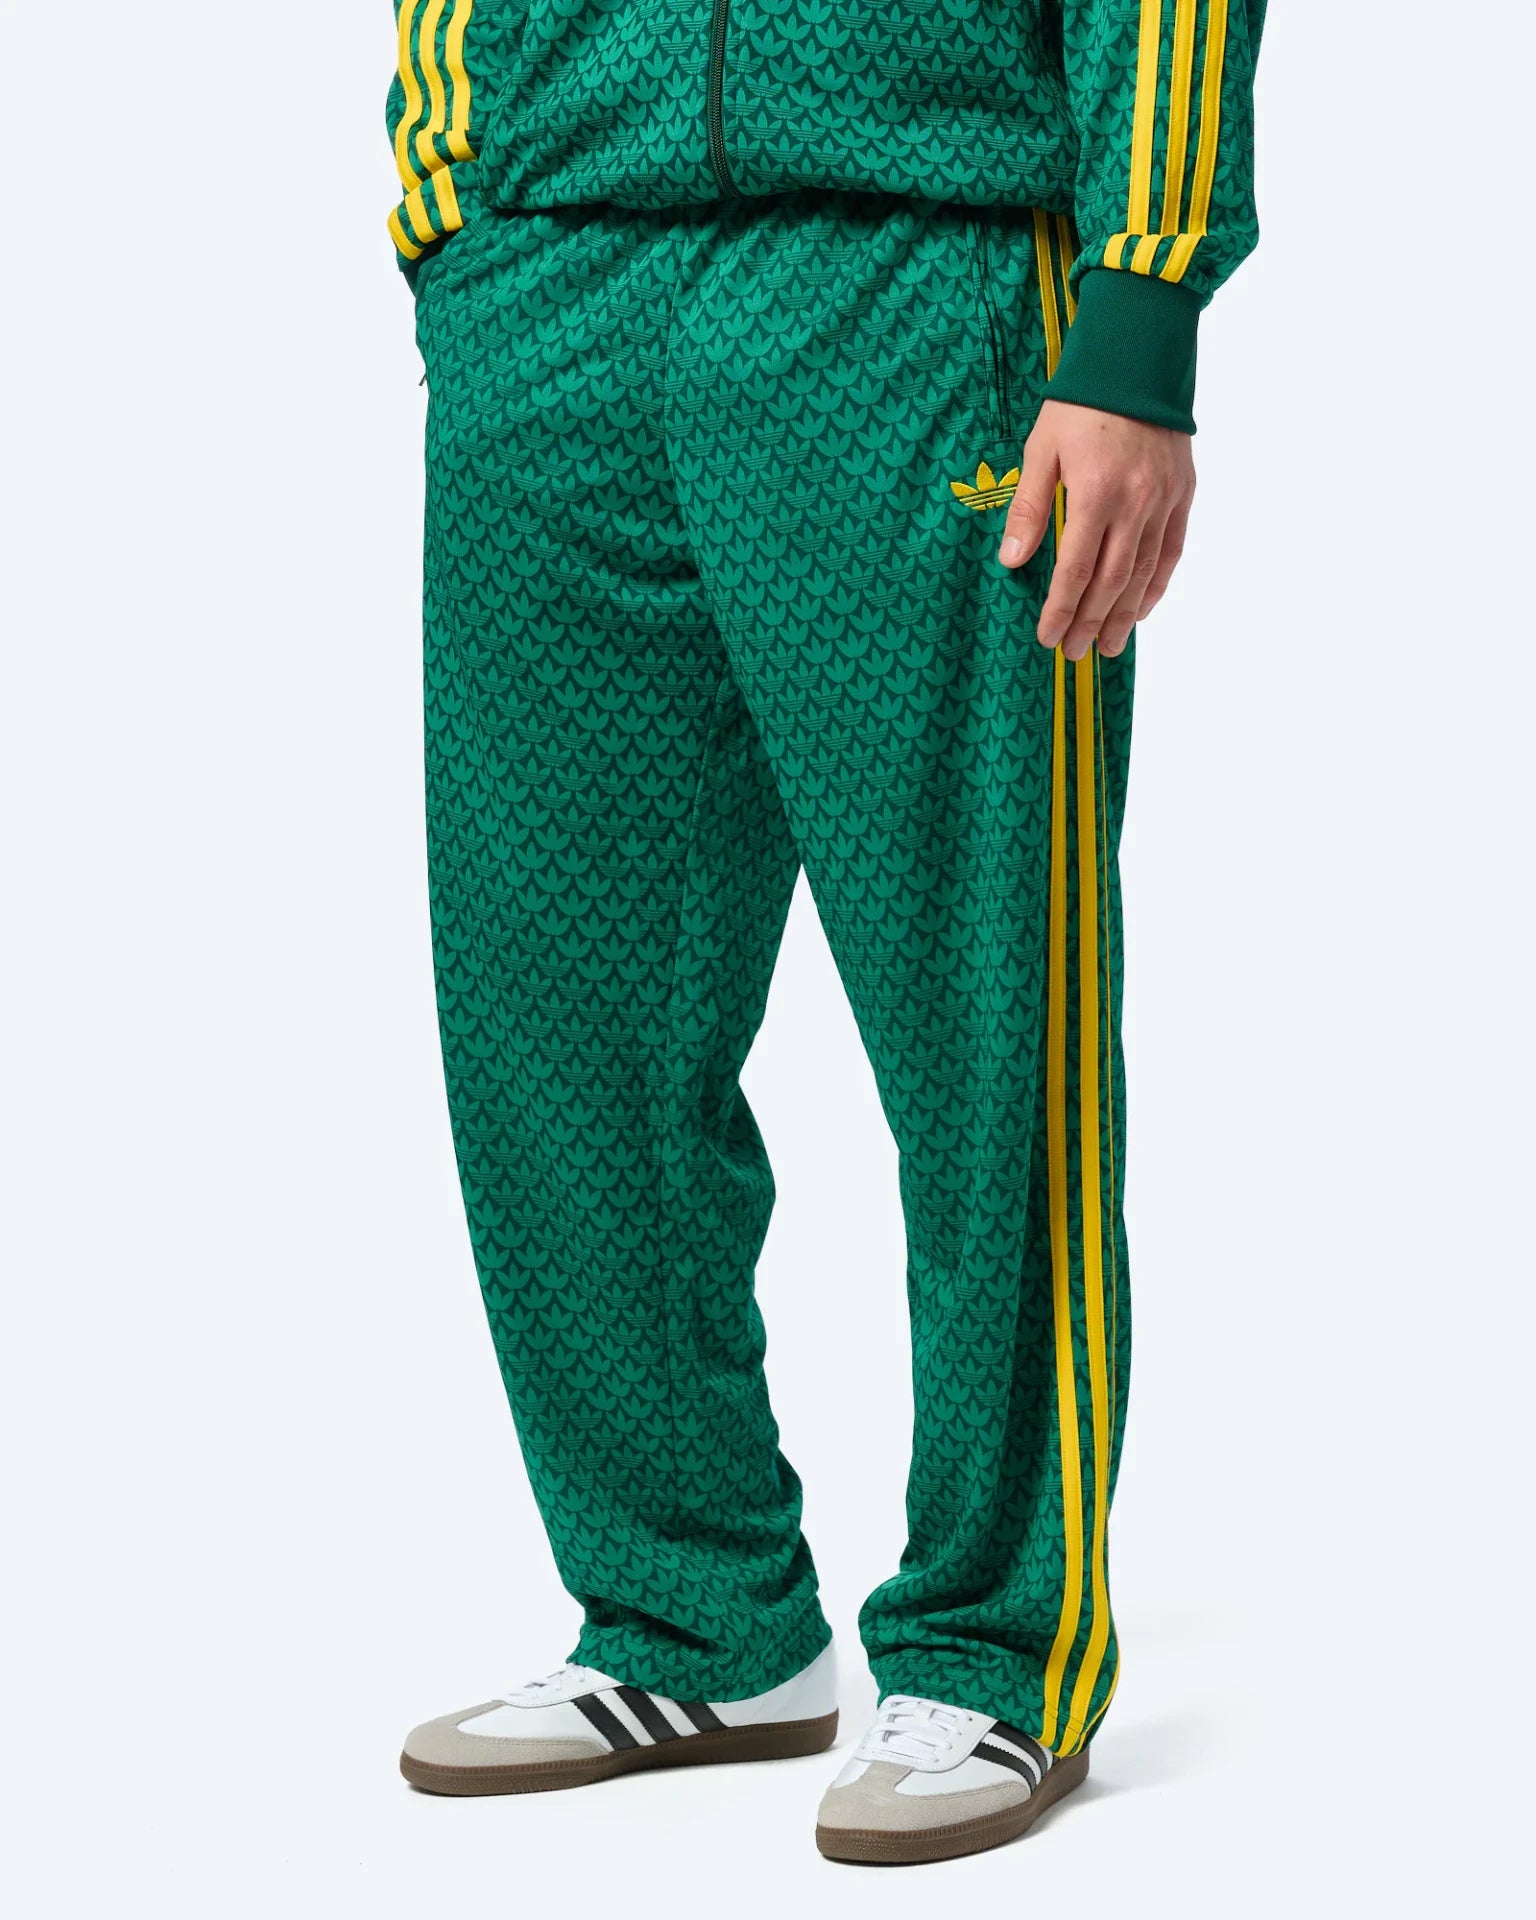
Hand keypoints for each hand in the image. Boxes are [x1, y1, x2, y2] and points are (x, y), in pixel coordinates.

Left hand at [997, 400, 1195, 659]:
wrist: (1138, 356)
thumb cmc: (1082, 401)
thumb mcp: (1041, 448)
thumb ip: (1029, 506)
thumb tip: (1013, 560)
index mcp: (1096, 494)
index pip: (1076, 571)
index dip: (1061, 610)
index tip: (1047, 637)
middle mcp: (1135, 504)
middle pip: (1112, 583)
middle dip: (1090, 623)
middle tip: (1074, 654)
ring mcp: (1163, 501)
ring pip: (1144, 574)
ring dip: (1125, 615)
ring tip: (1108, 646)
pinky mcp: (1182, 493)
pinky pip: (1172, 550)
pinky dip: (1157, 585)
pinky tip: (1143, 609)